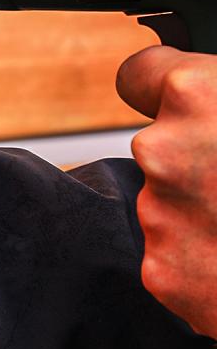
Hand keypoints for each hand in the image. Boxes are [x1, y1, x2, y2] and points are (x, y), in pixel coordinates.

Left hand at [117, 47, 216, 337]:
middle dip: (198, 166)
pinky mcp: (163, 272)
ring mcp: (159, 214)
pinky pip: (177, 261)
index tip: (174, 104)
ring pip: (170, 208)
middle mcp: (160, 150)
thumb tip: (213, 108)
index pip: (139, 76)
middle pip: (160, 151)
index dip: (159, 91)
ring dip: (206, 218)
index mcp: (193, 95)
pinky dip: (207, 268)